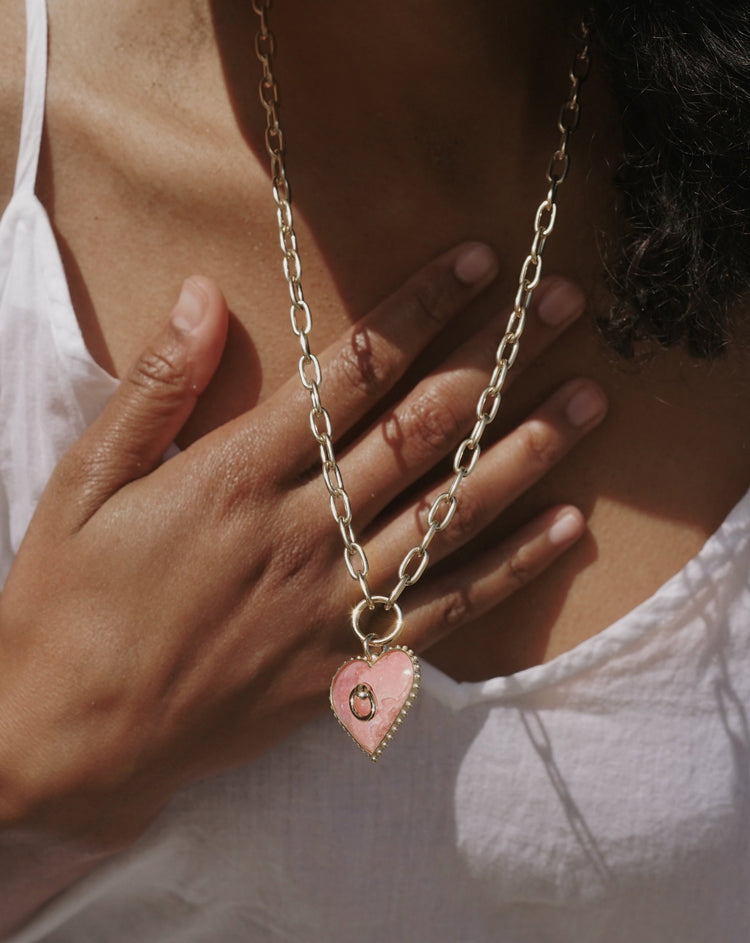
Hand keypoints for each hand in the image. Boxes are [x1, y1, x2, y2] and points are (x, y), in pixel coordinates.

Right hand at [0, 244, 603, 851]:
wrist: (72, 737)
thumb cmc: (68, 602)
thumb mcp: (84, 482)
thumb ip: (155, 386)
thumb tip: (207, 294)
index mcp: (235, 475)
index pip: (349, 372)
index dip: (418, 309)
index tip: (476, 263)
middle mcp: (301, 532)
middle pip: (421, 430)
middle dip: (497, 359)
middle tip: (563, 304)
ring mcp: (333, 602)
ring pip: (453, 515)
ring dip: (528, 451)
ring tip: (591, 400)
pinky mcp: (348, 661)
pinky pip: (447, 610)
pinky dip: (511, 568)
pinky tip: (567, 527)